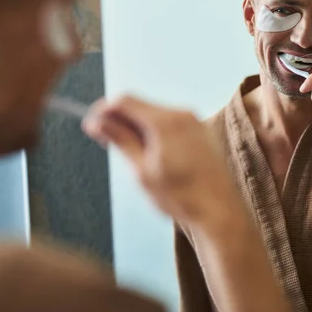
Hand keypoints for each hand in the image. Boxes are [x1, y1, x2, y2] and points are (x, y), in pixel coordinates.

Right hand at [81, 96, 242, 229]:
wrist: (219, 211)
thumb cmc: (181, 197)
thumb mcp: (142, 170)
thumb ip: (119, 140)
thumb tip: (96, 122)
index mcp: (165, 121)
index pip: (125, 100)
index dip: (104, 110)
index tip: (92, 124)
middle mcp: (182, 114)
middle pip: (140, 105)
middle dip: (120, 119)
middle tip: (106, 141)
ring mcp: (194, 121)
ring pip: (154, 114)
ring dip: (137, 127)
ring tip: (131, 154)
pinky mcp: (200, 131)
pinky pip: (170, 122)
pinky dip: (155, 132)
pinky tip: (152, 155)